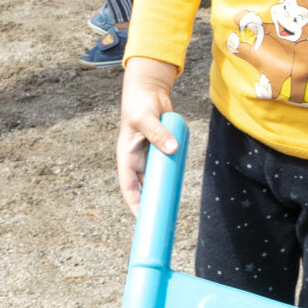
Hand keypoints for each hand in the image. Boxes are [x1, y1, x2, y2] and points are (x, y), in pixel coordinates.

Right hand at [117, 58, 178, 211]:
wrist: (149, 90)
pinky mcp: (162, 148)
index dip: (134, 203)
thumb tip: (172, 149)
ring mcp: (150, 155)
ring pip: (157, 178)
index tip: (141, 217)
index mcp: (127, 156)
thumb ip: (158, 133)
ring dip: (163, 189)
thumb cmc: (139, 104)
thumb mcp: (145, 118)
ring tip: (173, 206)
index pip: (128, 185)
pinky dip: (172, 174)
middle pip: (144, 187)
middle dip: (151, 202)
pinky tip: (180, 184)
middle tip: (162, 218)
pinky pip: (168, 165)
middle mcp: (138, 159)